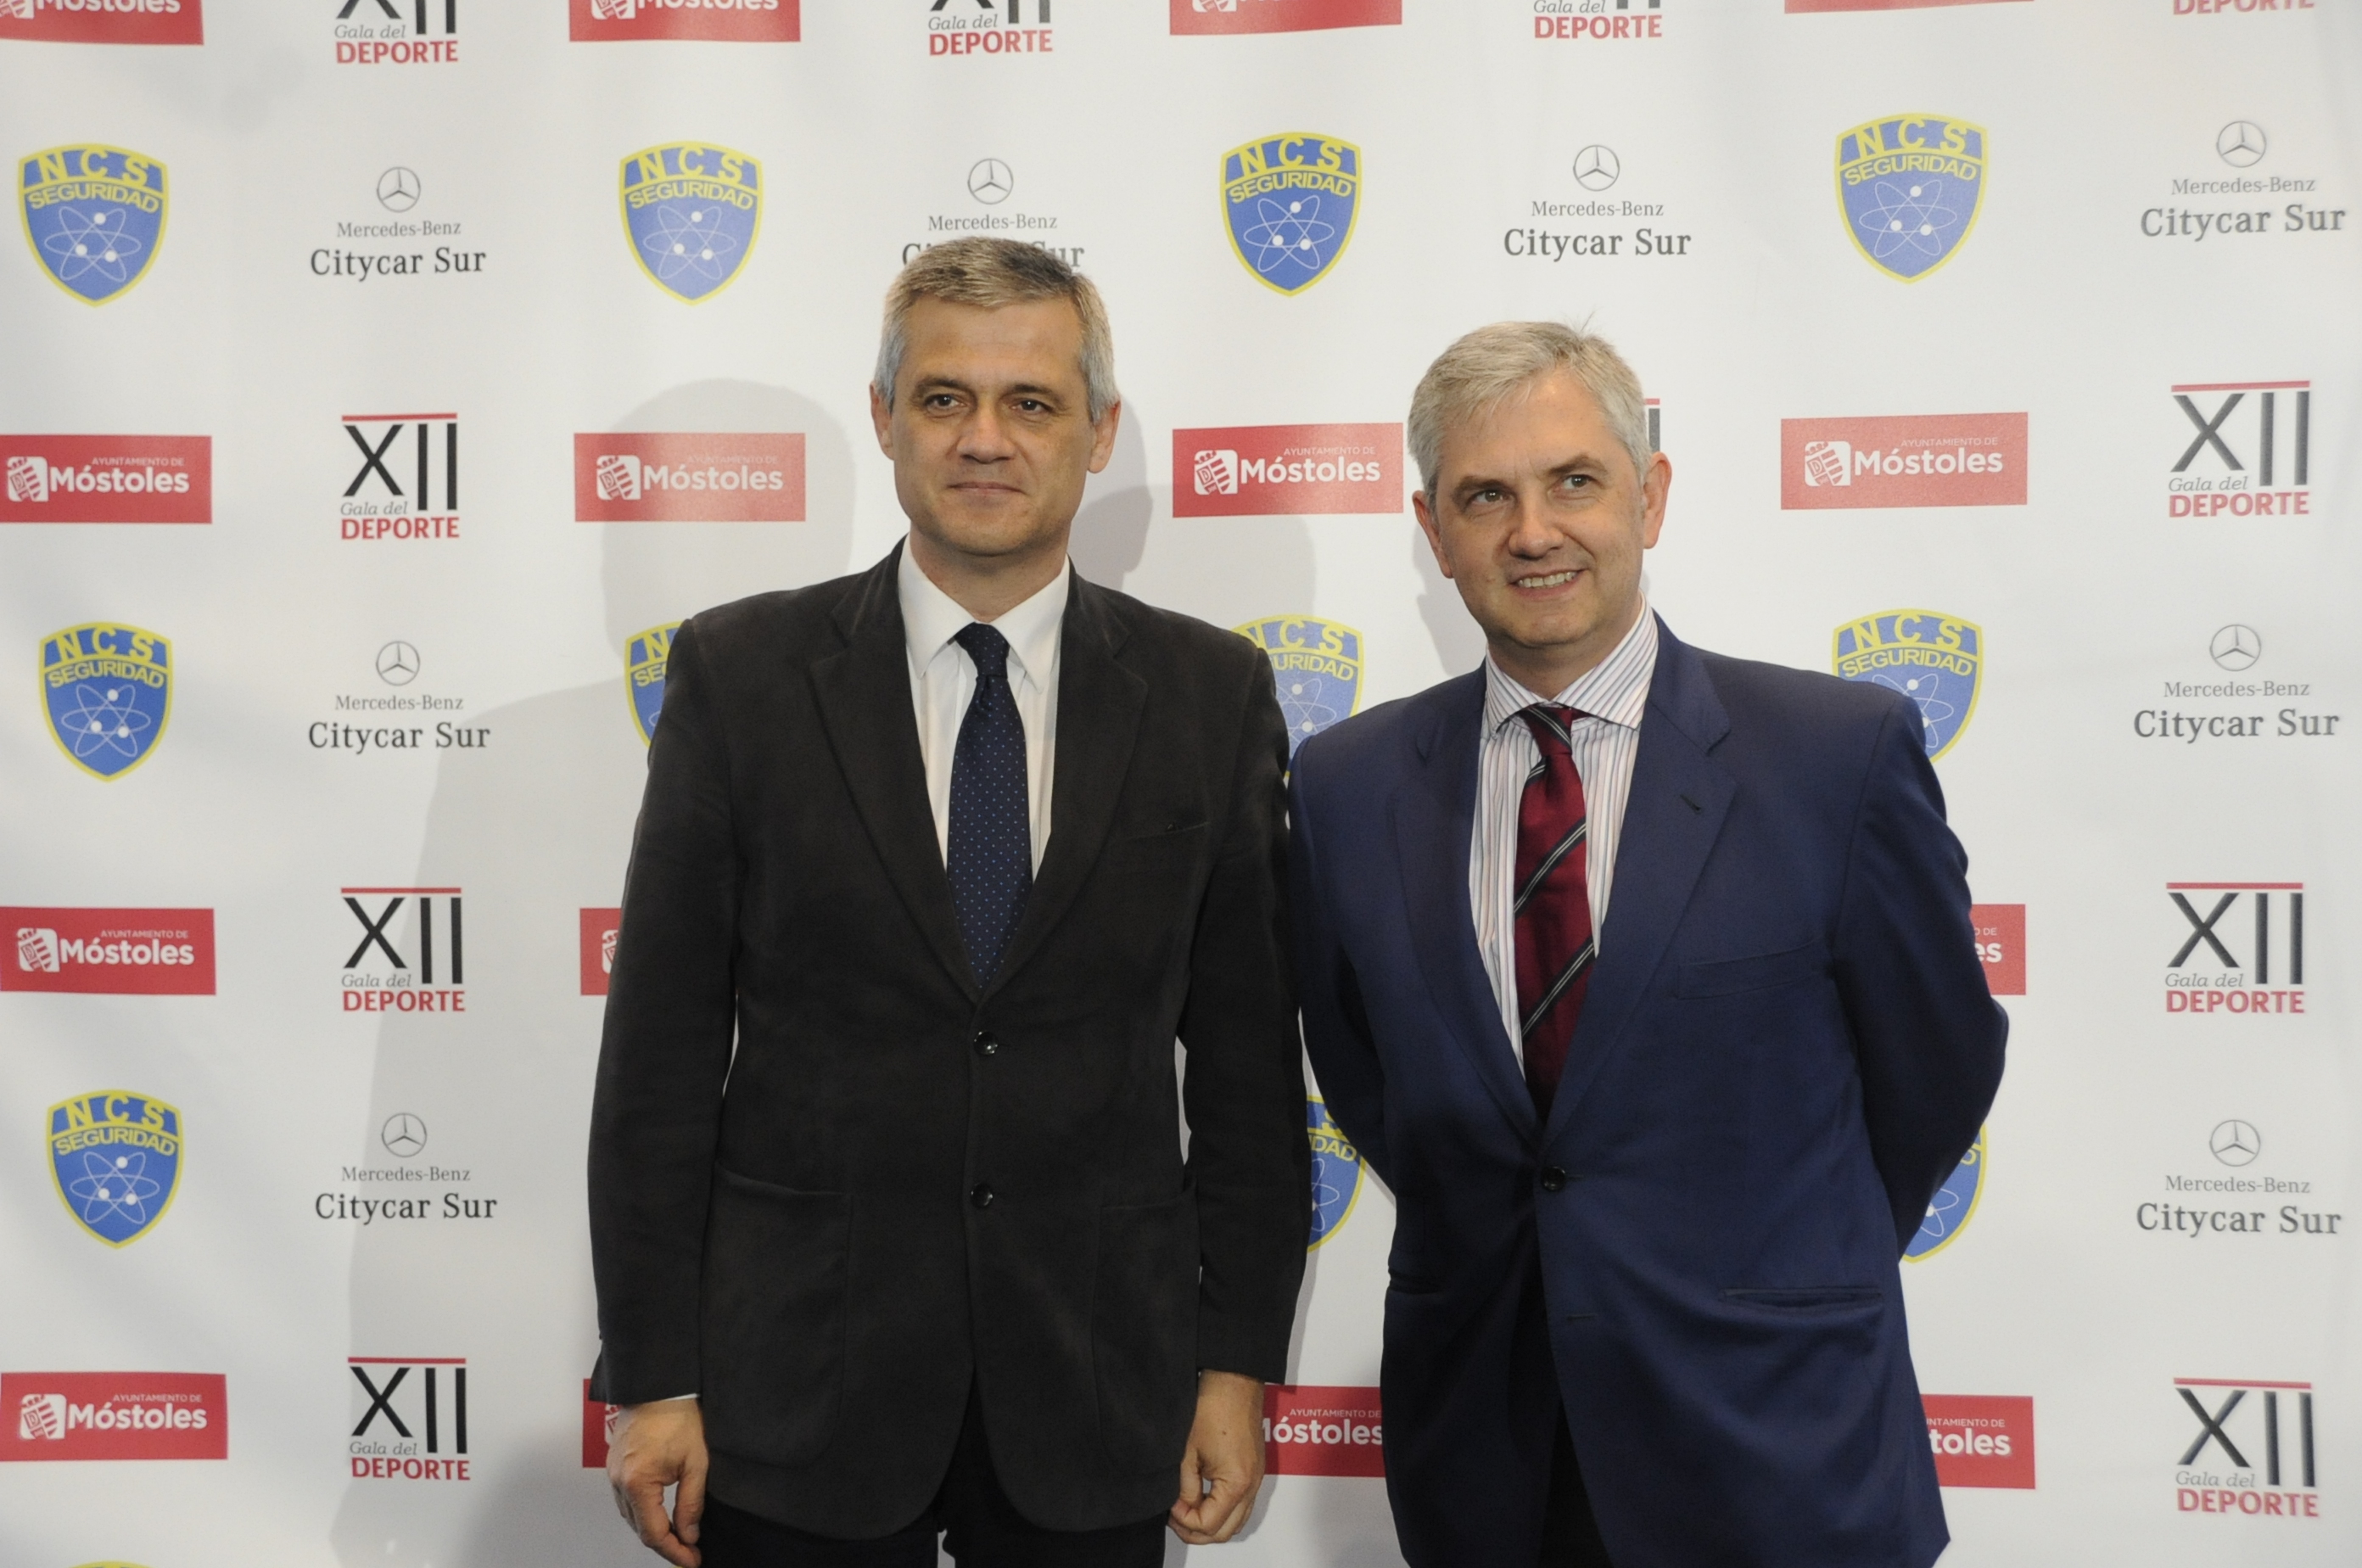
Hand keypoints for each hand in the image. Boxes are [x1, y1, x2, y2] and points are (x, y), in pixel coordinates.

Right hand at [608, 1398, 708, 1565]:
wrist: (659, 1387)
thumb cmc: (678, 1418)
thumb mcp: (696, 1462)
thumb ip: (691, 1503)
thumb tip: (690, 1535)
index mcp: (637, 1482)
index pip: (653, 1532)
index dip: (674, 1551)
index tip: (692, 1561)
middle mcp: (619, 1482)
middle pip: (639, 1529)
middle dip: (665, 1545)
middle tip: (689, 1554)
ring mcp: (613, 1474)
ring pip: (631, 1517)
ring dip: (653, 1531)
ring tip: (679, 1539)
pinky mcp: (614, 1466)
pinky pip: (626, 1500)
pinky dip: (643, 1513)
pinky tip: (660, 1516)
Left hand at [1169, 1370, 1264, 1544]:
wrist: (1234, 1379)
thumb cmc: (1213, 1406)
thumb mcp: (1187, 1451)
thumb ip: (1184, 1486)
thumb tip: (1180, 1507)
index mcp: (1236, 1484)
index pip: (1209, 1525)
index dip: (1183, 1521)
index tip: (1169, 1506)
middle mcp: (1251, 1486)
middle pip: (1226, 1531)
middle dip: (1198, 1530)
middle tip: (1175, 1516)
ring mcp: (1256, 1478)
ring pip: (1236, 1520)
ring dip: (1212, 1521)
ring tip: (1186, 1507)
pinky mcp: (1254, 1468)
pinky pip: (1241, 1503)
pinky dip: (1222, 1508)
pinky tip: (1202, 1495)